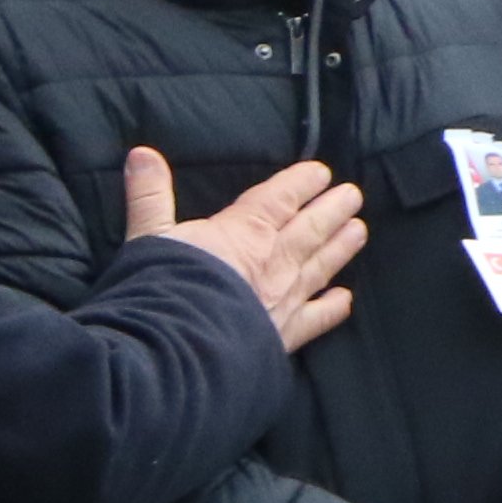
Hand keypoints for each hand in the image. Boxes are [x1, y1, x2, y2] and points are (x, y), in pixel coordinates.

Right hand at [128, 148, 362, 353]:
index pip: (281, 198)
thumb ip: (149, 195)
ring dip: (341, 247)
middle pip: (311, 228)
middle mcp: (275, 260)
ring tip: (360, 230)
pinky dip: (333, 307)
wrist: (179, 349)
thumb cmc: (162, 288)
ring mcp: (285, 298)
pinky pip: (317, 317)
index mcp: (245, 231)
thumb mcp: (148, 235)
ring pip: (321, 265)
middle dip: (332, 209)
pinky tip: (344, 299)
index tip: (321, 172)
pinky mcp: (285, 334)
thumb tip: (141, 153)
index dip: (302, 182)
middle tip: (353, 194)